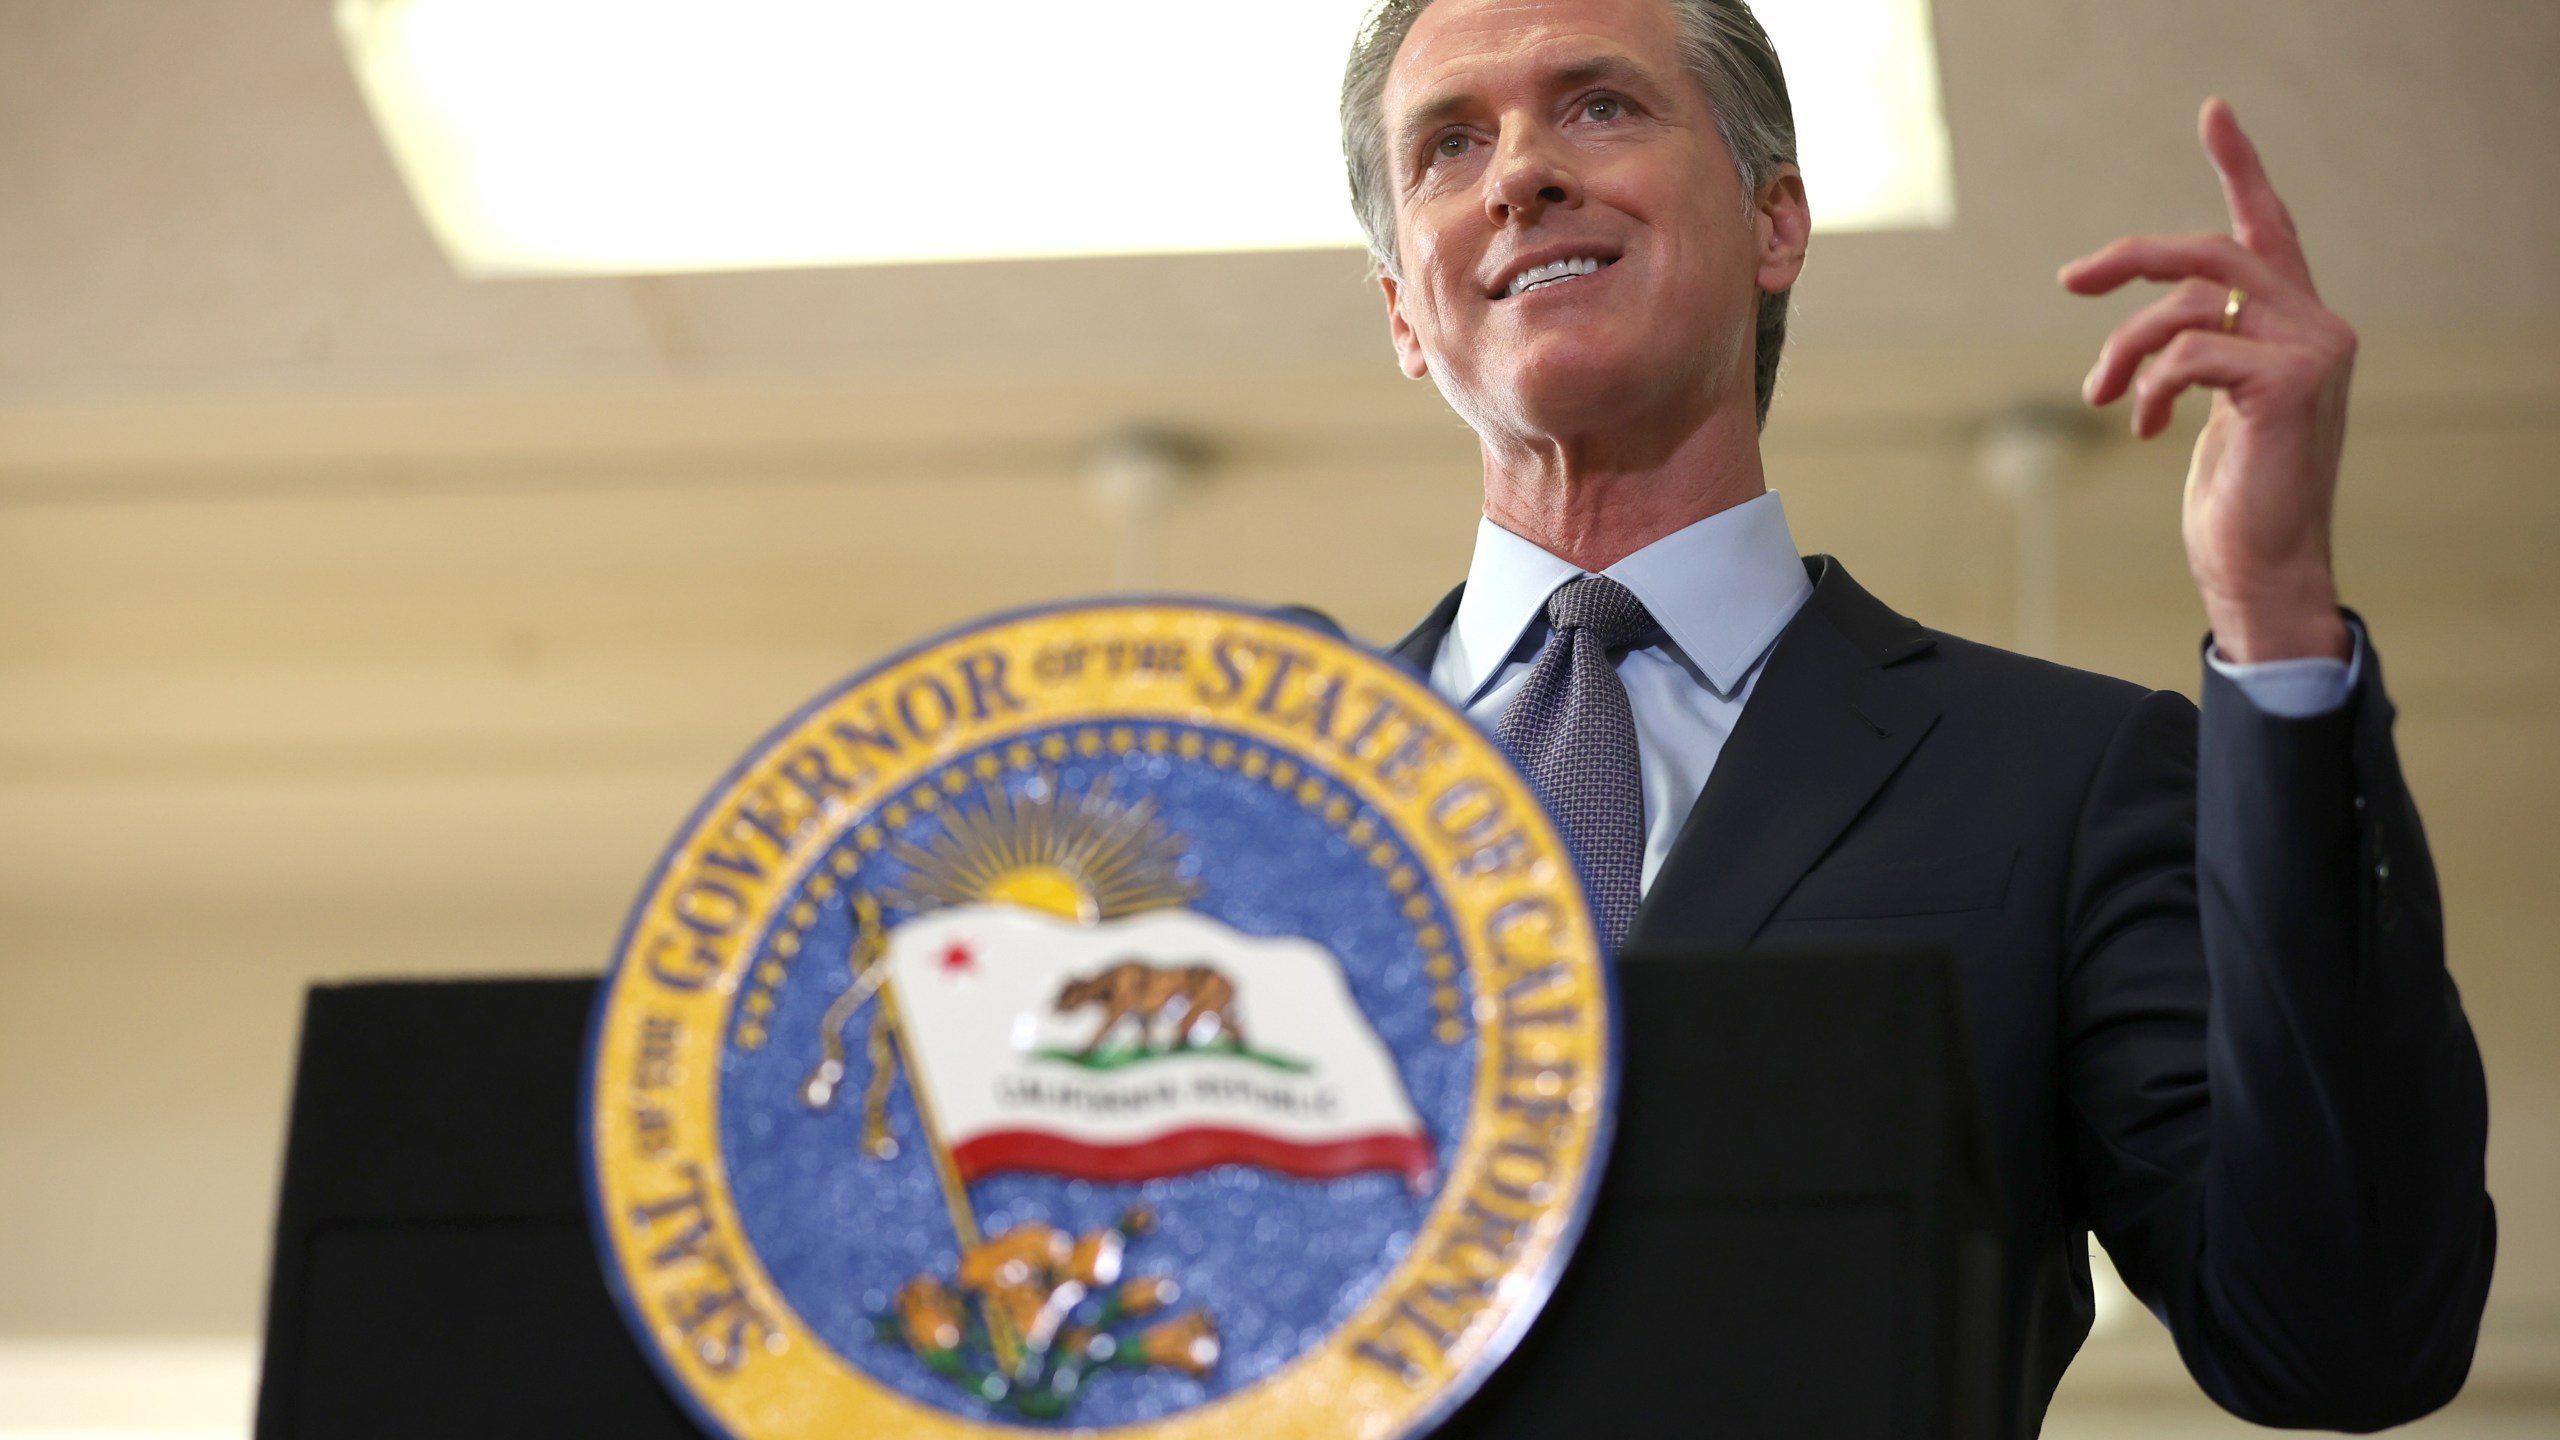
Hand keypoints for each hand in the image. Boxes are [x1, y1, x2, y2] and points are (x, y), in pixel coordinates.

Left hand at [2061, 98, 2355, 662]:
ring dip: (2124, 345)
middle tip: (2072, 280)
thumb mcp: (2214, 408)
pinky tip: (2142, 428)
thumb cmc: (2235, 497)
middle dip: (2132, 258)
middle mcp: (2318, 325)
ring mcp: (2312, 351)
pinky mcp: (2289, 384)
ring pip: (2187, 301)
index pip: (2270, 228)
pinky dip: (2148, 386)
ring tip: (2099, 394)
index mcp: (2297, 323)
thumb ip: (2203, 353)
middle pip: (2212, 251)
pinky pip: (2189, 352)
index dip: (2239, 168)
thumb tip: (2153, 329)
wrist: (2262, 567)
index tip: (2213, 113)